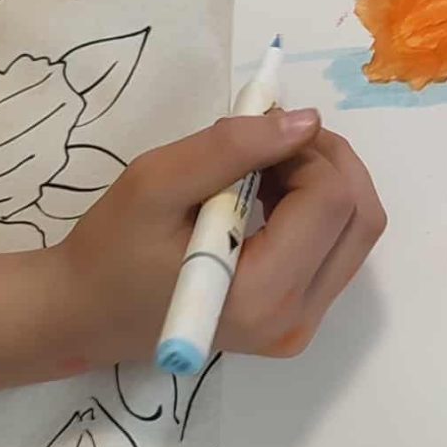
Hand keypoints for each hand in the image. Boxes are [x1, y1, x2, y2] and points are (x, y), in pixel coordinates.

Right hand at [54, 105, 384, 366]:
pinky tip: (268, 197)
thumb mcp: (155, 182)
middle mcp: (293, 321)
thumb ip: (232, 148)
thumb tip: (306, 120)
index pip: (330, 200)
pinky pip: (338, 251)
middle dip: (326, 161)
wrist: (86, 315)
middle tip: (270, 140)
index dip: (305, 150)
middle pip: (360, 216)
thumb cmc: (111, 249)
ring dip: (326, 182)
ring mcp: (300, 326)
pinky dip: (318, 210)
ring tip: (264, 168)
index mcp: (260, 295)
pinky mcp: (297, 321)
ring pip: (358, 231)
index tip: (258, 131)